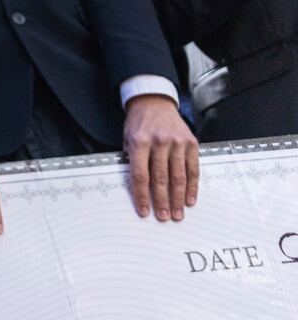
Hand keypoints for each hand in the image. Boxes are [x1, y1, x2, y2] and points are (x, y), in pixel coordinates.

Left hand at [123, 95, 199, 221]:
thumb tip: (137, 190)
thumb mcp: (127, 139)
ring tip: (178, 214)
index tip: (144, 212)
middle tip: (164, 217)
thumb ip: (132, 161)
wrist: (154, 102)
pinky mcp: (191, 143)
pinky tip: (190, 199)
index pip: (140, 175)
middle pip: (160, 178)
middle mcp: (159, 142)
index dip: (141, 196)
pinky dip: (192, 187)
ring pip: (178, 176)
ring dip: (178, 198)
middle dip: (162, 201)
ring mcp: (177, 142)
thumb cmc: (138, 124)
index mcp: (139, 142)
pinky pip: (193, 169)